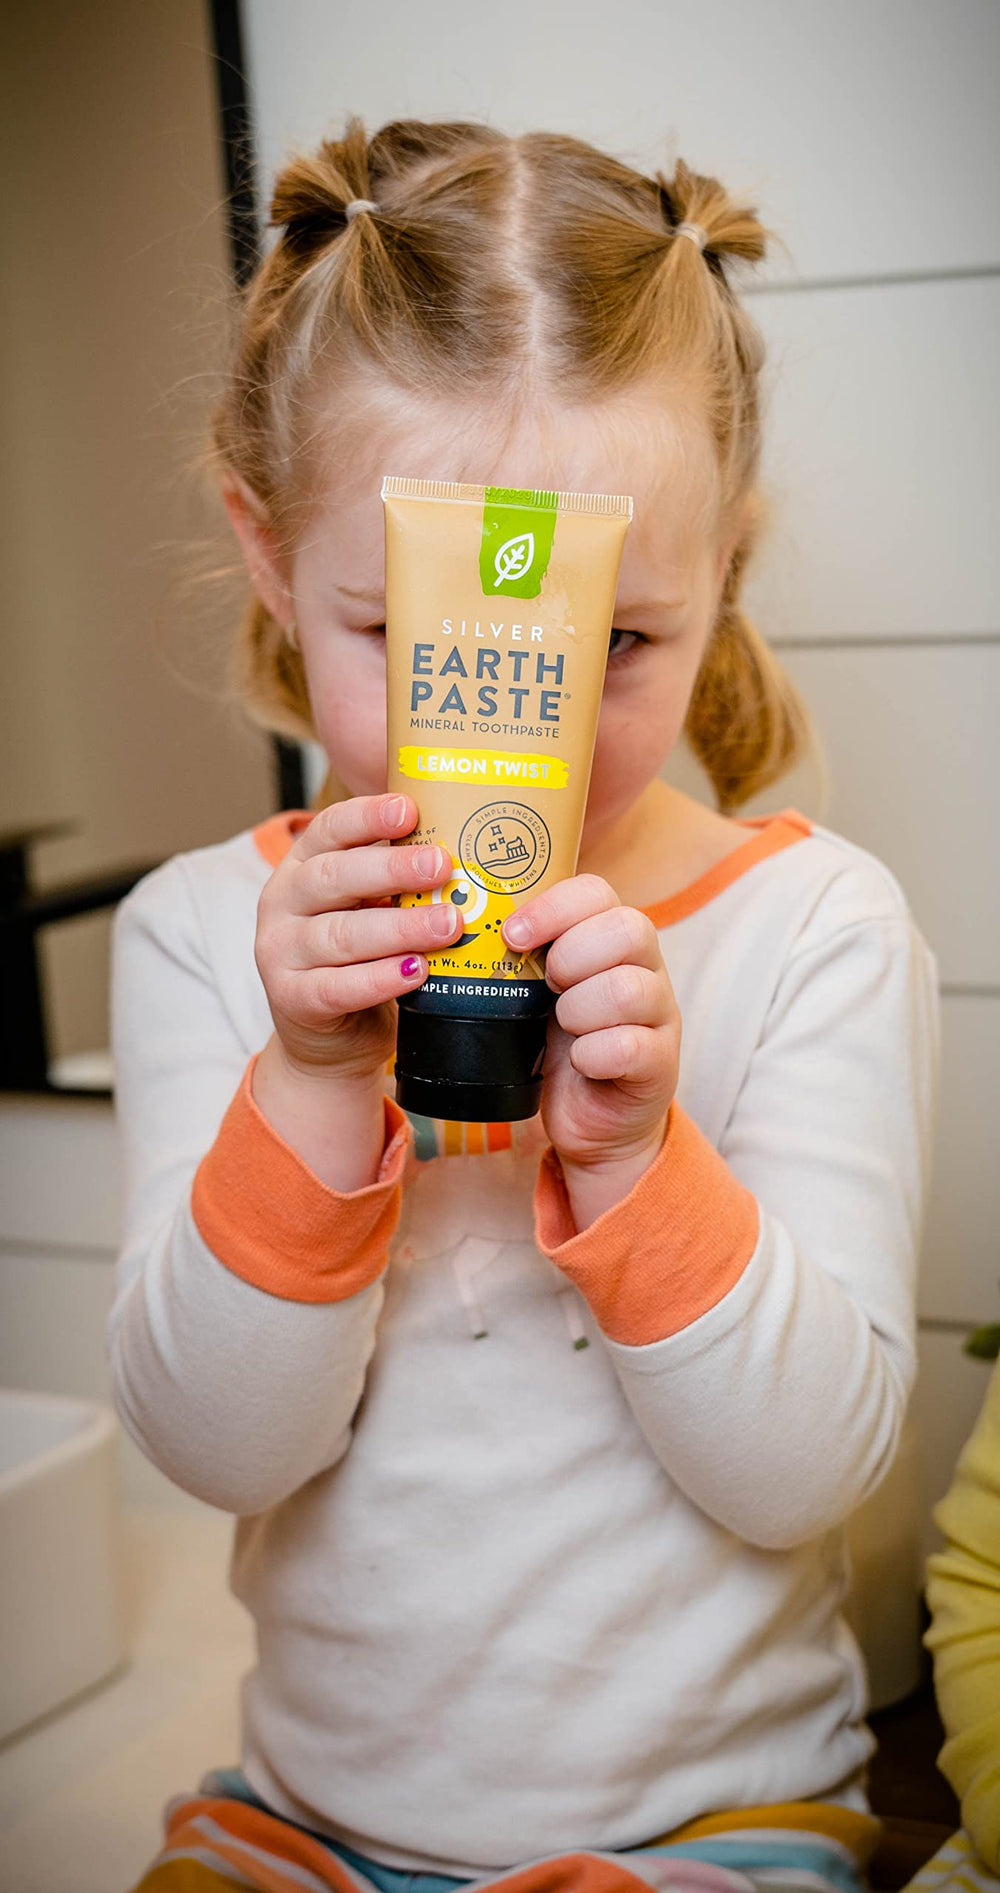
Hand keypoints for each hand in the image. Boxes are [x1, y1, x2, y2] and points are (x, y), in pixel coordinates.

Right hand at [254, 793, 460, 1082]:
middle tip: (442, 865)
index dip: (368, 817)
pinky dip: (380, 979)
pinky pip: (338, 987)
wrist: (328, 1036)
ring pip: (340, 935)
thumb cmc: (360, 957)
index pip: (330, 829)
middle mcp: (283, 901)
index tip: (410, 810)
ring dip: (399, 928)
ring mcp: (280, 951)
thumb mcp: (371, 906)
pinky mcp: (292, 999)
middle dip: (392, 869)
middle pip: (335, 877)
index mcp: (302, 865)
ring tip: (448, 924)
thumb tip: (469, 846)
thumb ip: (399, 879)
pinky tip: (417, 971)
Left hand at [502, 875, 679, 1209]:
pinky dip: (593, 1055)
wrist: (591, 1118)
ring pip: (628, 989)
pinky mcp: (661, 1062)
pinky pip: (630, 1046)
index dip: (552, 907)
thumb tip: (458, 926)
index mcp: (612, 938)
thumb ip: (518, 956)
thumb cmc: (557, 1045)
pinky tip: (580, 1061)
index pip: (596, 892)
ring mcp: (660, 1014)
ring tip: (562, 1027)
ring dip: (579, 1009)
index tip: (512, 934)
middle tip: (546, 986)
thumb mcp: (535, 993)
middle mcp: (646, 967)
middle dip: (571, 957)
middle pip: (627, 929)